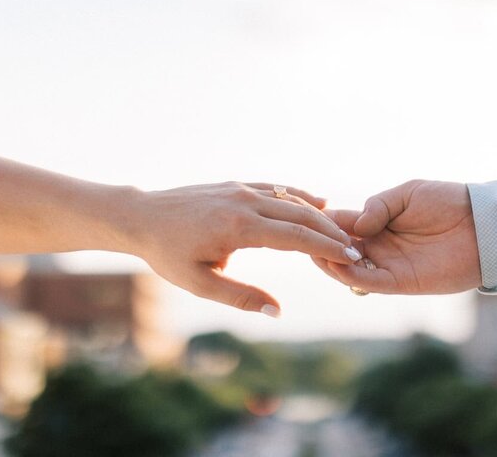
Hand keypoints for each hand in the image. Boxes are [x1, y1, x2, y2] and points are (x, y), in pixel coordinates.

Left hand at [129, 182, 359, 315]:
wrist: (141, 217)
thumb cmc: (167, 254)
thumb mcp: (199, 284)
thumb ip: (240, 296)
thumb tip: (276, 311)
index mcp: (239, 227)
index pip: (295, 237)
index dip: (326, 248)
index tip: (349, 258)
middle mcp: (245, 201)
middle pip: (300, 215)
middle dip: (330, 232)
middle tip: (354, 248)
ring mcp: (241, 188)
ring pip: (290, 199)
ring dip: (318, 215)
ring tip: (341, 232)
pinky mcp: (236, 184)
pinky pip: (275, 188)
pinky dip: (299, 196)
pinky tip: (316, 203)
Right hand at [313, 179, 480, 293]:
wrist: (481, 223)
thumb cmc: (448, 202)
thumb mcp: (408, 193)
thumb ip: (378, 205)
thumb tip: (355, 224)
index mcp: (377, 222)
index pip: (342, 223)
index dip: (323, 222)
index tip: (302, 216)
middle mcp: (379, 245)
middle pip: (339, 248)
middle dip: (320, 244)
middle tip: (302, 238)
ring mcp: (388, 265)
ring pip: (350, 268)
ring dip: (331, 261)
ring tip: (314, 252)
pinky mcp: (402, 282)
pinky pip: (371, 282)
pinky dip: (352, 276)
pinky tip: (338, 265)